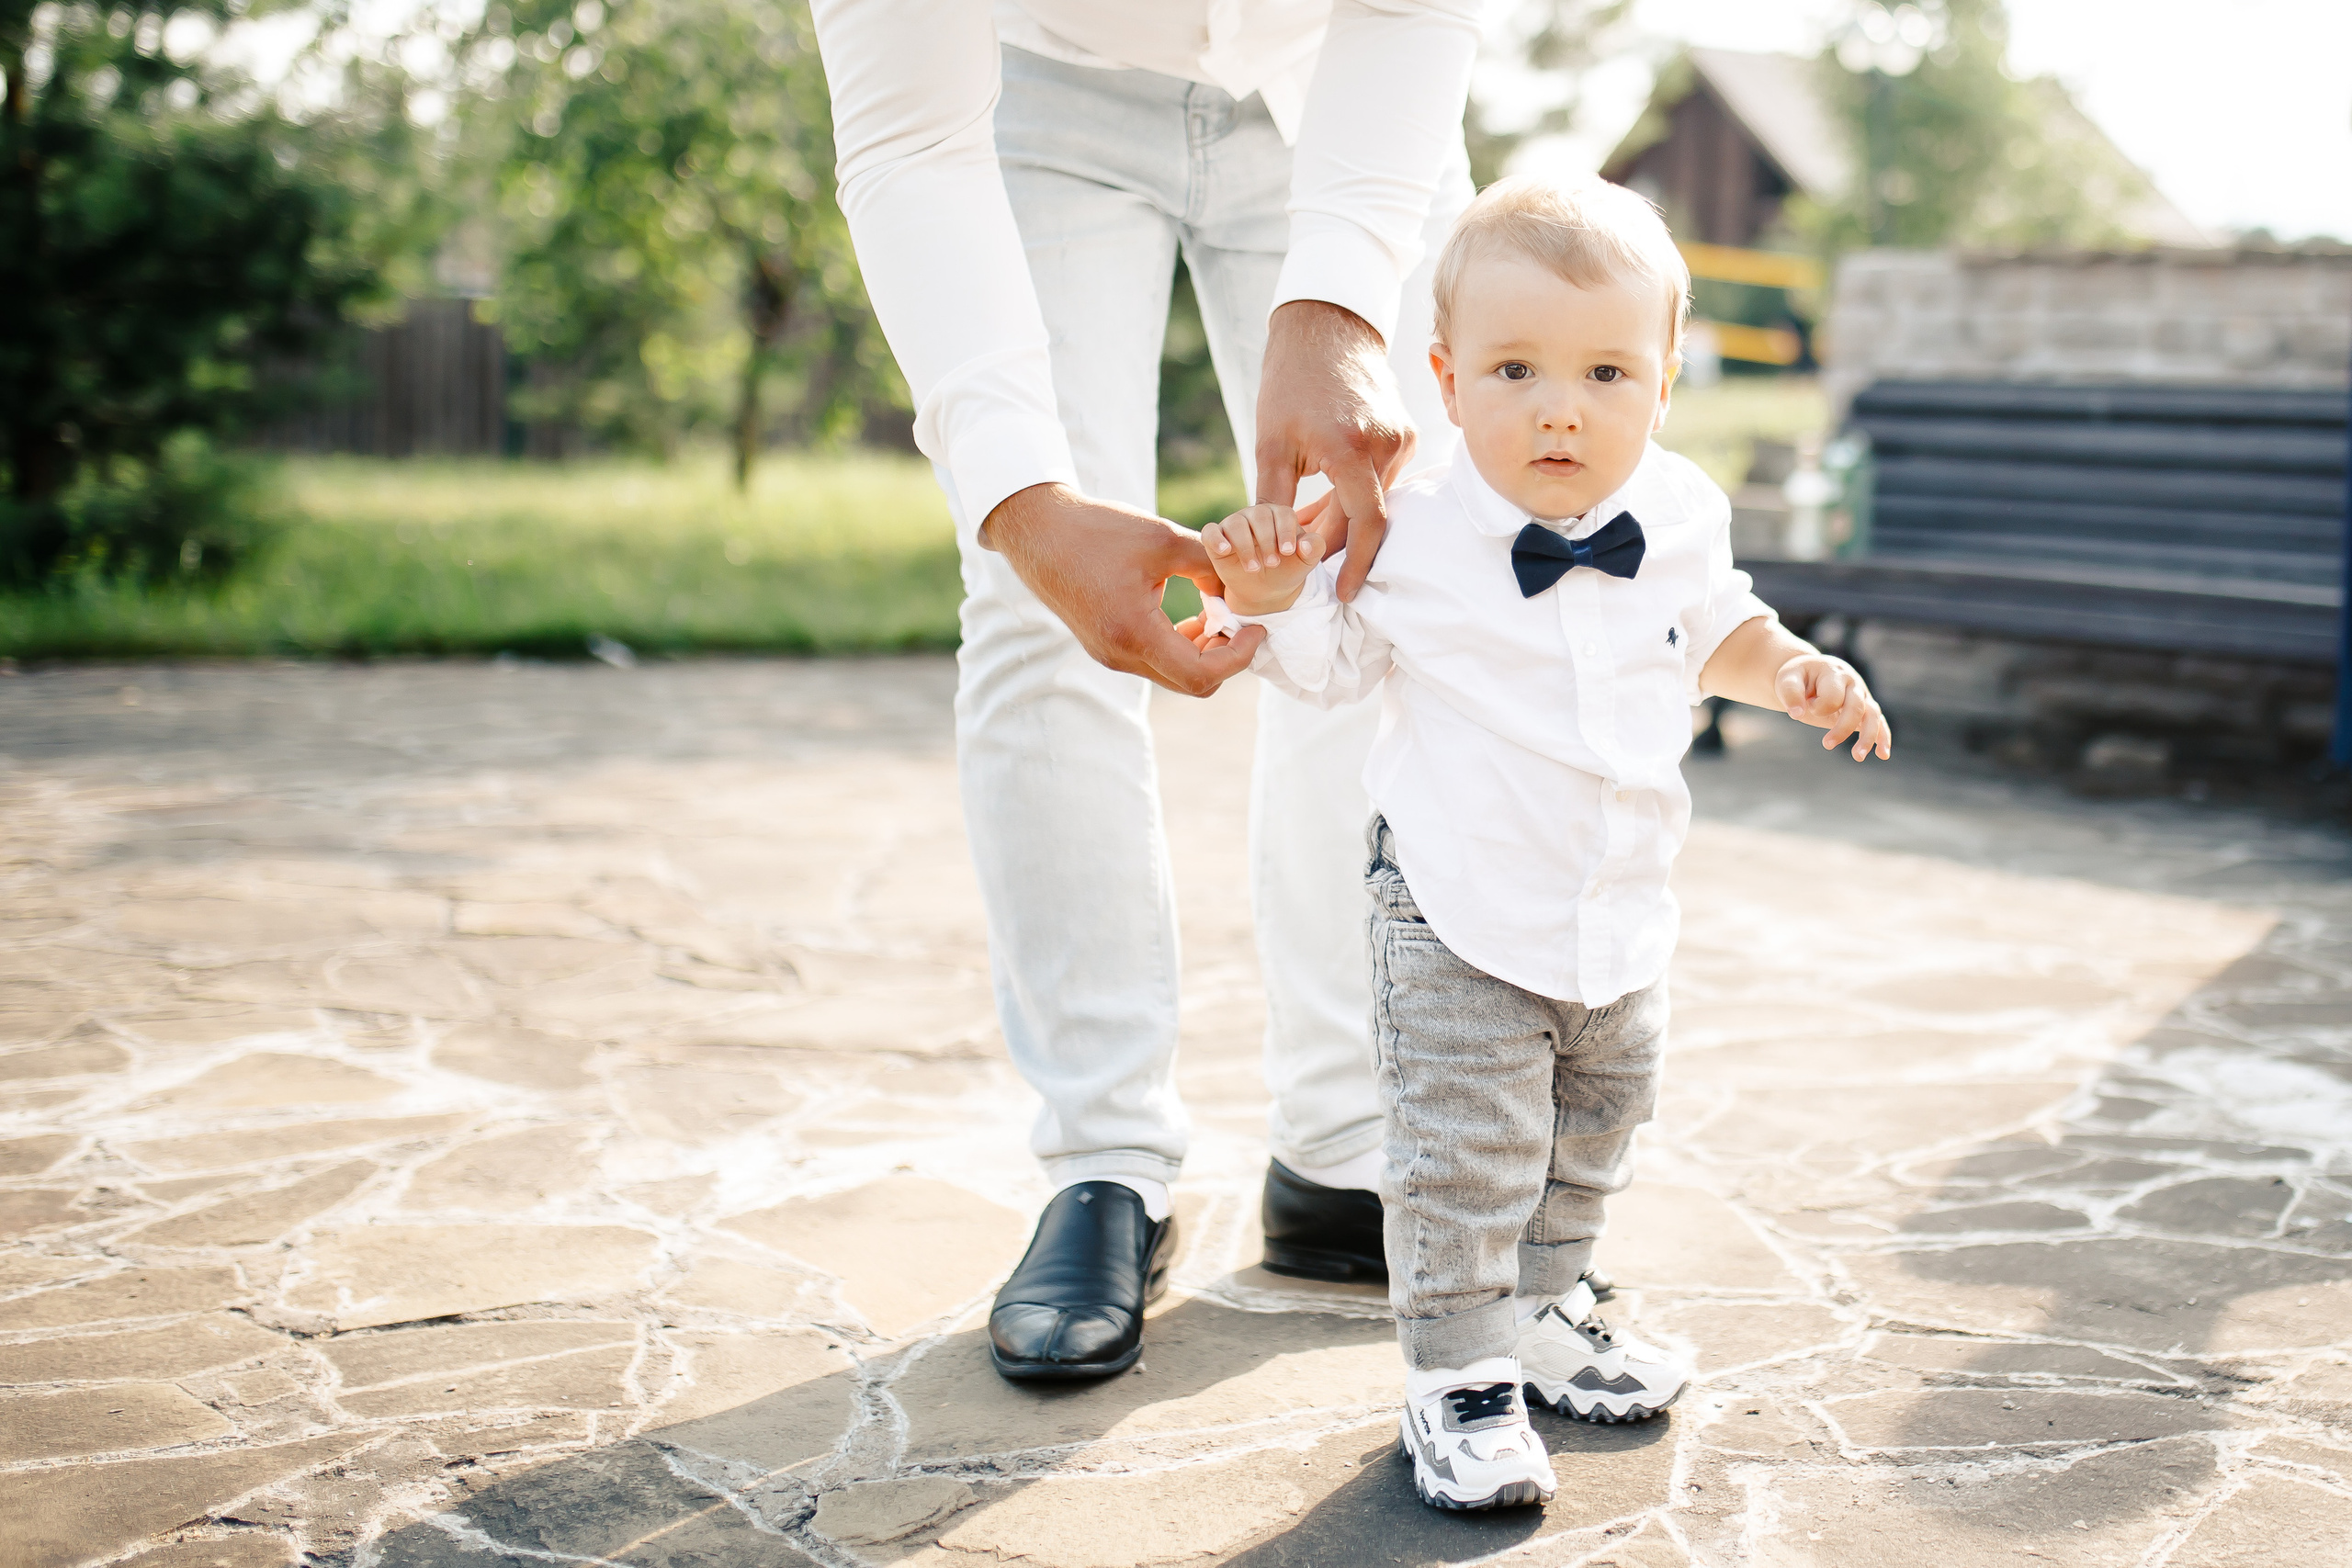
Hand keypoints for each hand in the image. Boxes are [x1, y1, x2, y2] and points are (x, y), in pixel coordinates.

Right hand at [983, 483, 1264, 696]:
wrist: (1037, 531)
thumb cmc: (1097, 529)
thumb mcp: (1163, 539)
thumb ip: (1210, 564)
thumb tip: (1240, 589)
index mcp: (1134, 632)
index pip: (1202, 674)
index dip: (1239, 656)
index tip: (1257, 627)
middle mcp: (1119, 655)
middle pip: (1191, 683)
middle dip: (1225, 657)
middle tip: (1242, 622)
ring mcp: (1109, 655)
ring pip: (1173, 675)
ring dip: (1203, 652)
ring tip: (1217, 612)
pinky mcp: (1104, 647)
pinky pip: (1153, 661)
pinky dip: (1180, 645)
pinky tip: (1190, 614)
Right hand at [1201, 503, 1323, 616]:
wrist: (1266, 590)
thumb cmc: (1287, 570)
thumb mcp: (1306, 562)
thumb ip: (1314, 549)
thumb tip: (1305, 544)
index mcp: (1279, 515)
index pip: (1282, 513)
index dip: (1285, 531)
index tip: (1288, 552)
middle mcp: (1255, 515)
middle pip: (1259, 515)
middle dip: (1267, 540)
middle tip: (1273, 564)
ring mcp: (1234, 524)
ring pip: (1235, 523)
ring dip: (1245, 547)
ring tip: (1254, 568)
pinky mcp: (1215, 539)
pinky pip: (1210, 532)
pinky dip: (1216, 539)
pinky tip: (1224, 550)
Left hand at [1255, 300, 1414, 603]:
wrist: (1327, 328)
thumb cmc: (1290, 383)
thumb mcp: (1271, 444)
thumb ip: (1272, 500)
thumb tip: (1271, 552)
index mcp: (1352, 450)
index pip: (1365, 526)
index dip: (1354, 566)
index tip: (1340, 594)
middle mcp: (1387, 446)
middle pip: (1369, 517)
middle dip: (1338, 544)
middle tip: (1306, 564)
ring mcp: (1401, 438)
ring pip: (1375, 500)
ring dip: (1344, 519)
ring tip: (1306, 529)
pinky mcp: (1405, 433)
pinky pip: (1382, 479)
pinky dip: (1356, 495)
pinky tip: (1326, 500)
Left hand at [1776, 654, 1891, 760]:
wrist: (1809, 674)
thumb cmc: (1798, 677)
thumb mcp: (1788, 680)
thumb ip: (1791, 694)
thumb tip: (1797, 714)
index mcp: (1835, 673)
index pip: (1833, 696)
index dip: (1818, 707)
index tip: (1806, 707)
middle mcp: (1853, 684)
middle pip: (1857, 707)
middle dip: (1843, 728)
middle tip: (1826, 745)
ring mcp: (1862, 696)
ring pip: (1873, 716)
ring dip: (1868, 737)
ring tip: (1857, 757)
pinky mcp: (1864, 710)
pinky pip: (1879, 723)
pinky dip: (1883, 738)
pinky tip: (1883, 755)